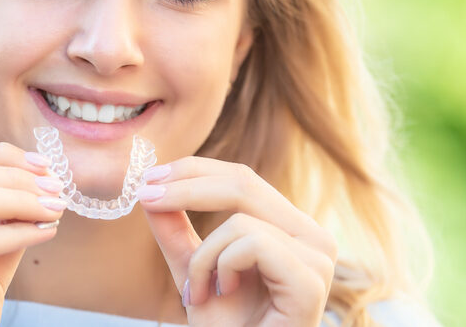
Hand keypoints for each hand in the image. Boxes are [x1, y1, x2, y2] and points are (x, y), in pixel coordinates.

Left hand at [139, 156, 337, 326]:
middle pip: (244, 183)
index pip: (243, 179)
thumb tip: (150, 189)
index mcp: (291, 229)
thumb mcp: (194, 271)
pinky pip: (252, 244)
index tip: (149, 178)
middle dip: (186, 187)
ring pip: (241, 220)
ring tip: (200, 292)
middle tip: (147, 197)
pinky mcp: (310, 281)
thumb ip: (176, 233)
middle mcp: (313, 237)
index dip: (194, 171)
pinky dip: (222, 267)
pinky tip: (223, 294)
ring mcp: (318, 258)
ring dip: (203, 258)